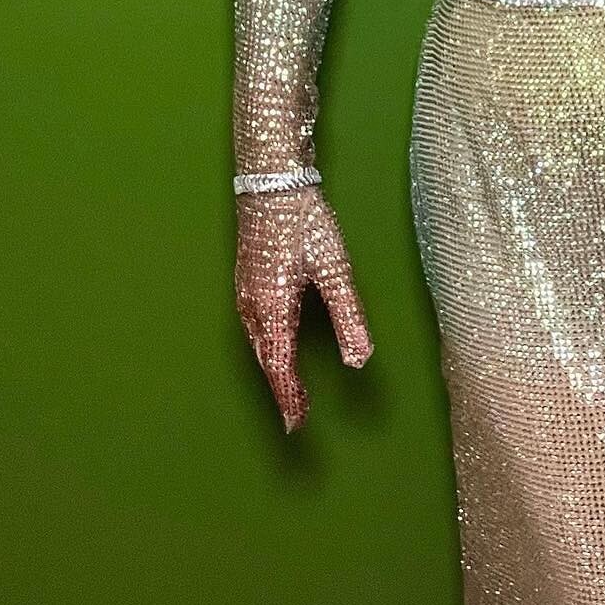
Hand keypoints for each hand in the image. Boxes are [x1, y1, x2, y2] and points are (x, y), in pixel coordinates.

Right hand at [234, 186, 373, 430]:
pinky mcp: (247, 278)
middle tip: (299, 415)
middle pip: (266, 359)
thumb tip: (358, 358)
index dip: (291, 398)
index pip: (281, 367)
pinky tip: (277, 341)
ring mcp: (246, 291)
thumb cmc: (302, 220)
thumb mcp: (333, 269)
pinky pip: (254, 325)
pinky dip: (266, 345)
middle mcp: (253, 305)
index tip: (299, 424)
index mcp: (272, 309)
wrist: (272, 180)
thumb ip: (347, 316)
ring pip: (257, 343)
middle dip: (283, 388)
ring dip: (274, 368)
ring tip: (291, 386)